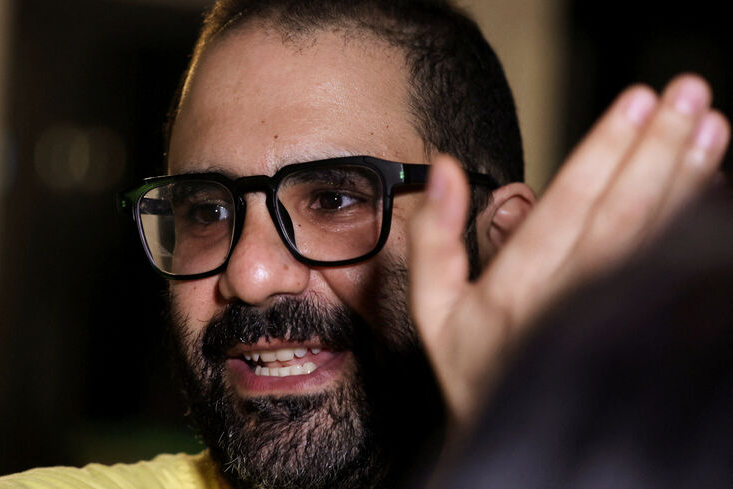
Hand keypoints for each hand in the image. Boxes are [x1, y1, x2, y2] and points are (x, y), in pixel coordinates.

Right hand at [408, 74, 729, 433]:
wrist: (517, 430)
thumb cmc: (476, 364)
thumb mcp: (434, 310)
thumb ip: (433, 240)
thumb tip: (445, 171)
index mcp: (516, 290)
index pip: (568, 207)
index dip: (604, 152)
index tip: (635, 101)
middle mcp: (569, 300)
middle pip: (623, 215)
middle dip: (658, 149)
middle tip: (689, 94)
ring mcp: (608, 315)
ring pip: (655, 239)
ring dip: (687, 179)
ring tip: (710, 126)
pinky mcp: (636, 323)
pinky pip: (669, 269)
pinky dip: (695, 223)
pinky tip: (711, 183)